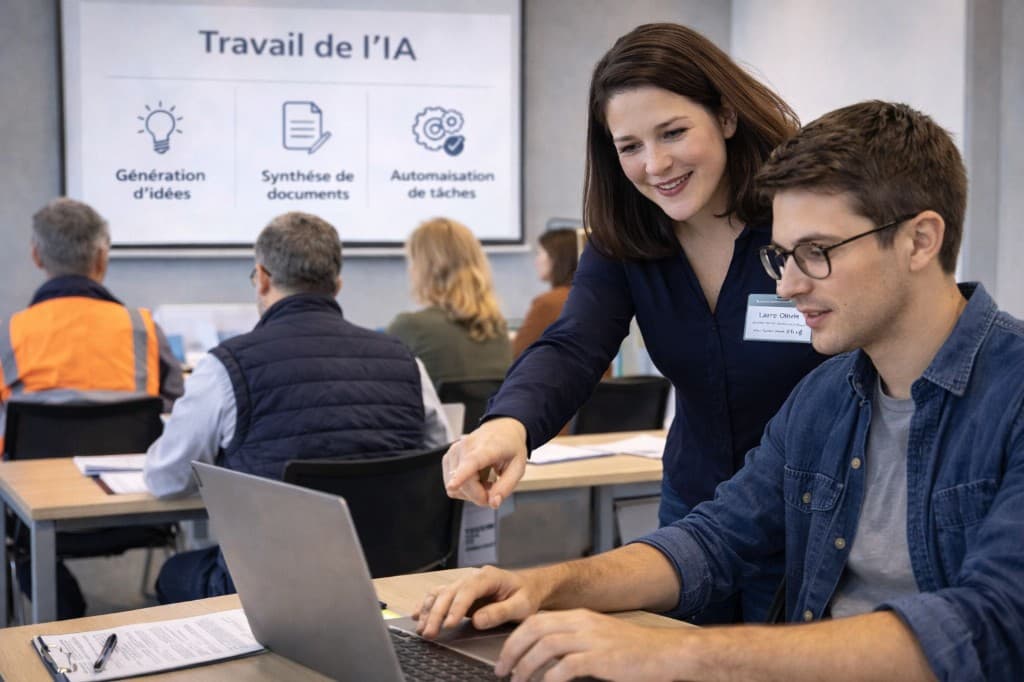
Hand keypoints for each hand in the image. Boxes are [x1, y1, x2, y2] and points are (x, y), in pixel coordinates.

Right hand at [414, 566, 543, 638]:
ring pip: (440, 594)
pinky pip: (439, 596)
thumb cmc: (527, 594)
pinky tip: (418, 616)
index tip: (448, 624)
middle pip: (449, 592)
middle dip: (437, 613)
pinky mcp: (460, 593)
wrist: (530, 587)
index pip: (468, 590)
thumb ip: (500, 612)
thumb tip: (478, 620)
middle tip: (431, 632)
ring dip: (429, 611)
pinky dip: (427, 606)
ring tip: (422, 629)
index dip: (456, 607)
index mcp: (488, 576)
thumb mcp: (521, 605)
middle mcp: (473, 577)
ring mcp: (464, 584)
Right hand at [443, 418, 527, 507]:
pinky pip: (451, 485)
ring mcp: (454, 452)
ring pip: (455, 488)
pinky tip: (475, 478)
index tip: (453, 485)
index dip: (461, 476)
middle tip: (493, 489)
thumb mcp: (518, 467)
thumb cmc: (510, 446)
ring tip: (485, 480)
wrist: (502, 429)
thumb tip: (493, 503)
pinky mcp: (448, 458)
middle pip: (465, 484)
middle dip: (479, 496)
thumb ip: (506, 487)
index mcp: (487, 447)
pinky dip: (464, 487)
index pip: (472, 462)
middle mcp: (465, 447)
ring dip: (471, 492)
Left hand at [496, 610, 683, 681]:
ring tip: (520, 681)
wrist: (664, 653)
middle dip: (512, 650)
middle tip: (503, 670)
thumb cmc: (632, 651)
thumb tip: (545, 658)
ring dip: (527, 665)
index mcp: (579, 617)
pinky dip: (551, 677)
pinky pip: (567, 665)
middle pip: (534, 629)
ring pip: (546, 646)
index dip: (515, 639)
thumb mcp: (599, 638)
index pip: (536, 621)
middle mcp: (582, 623)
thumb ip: (573, 642)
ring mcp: (592, 639)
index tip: (505, 657)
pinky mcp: (601, 658)